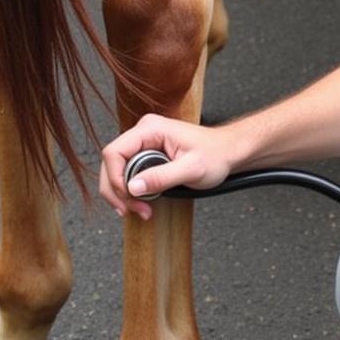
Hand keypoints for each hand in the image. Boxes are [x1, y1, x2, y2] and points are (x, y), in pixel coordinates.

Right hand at [99, 113, 233, 219]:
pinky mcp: (146, 153)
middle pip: (111, 163)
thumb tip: (132, 187)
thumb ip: (161, 177)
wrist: (228, 152)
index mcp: (151, 129)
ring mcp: (144, 142)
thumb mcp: (191, 169)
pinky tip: (141, 203)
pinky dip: (130, 191)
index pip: (114, 152)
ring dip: (123, 194)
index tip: (129, 198)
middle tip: (132, 210)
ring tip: (140, 210)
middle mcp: (143, 132)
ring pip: (117, 170)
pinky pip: (127, 173)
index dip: (115, 178)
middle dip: (117, 191)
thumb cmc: (216, 155)